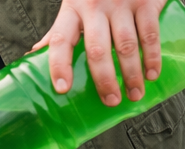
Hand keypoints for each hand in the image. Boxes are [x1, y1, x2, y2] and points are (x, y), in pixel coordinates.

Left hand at [31, 0, 166, 105]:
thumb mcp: (73, 5)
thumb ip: (59, 30)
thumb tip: (33, 54)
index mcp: (72, 10)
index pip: (60, 40)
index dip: (58, 65)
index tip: (62, 89)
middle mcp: (95, 6)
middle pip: (96, 49)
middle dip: (104, 80)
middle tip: (110, 102)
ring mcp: (122, 3)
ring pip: (125, 46)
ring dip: (131, 74)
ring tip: (134, 95)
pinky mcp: (146, 1)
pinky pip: (149, 33)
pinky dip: (152, 57)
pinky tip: (152, 75)